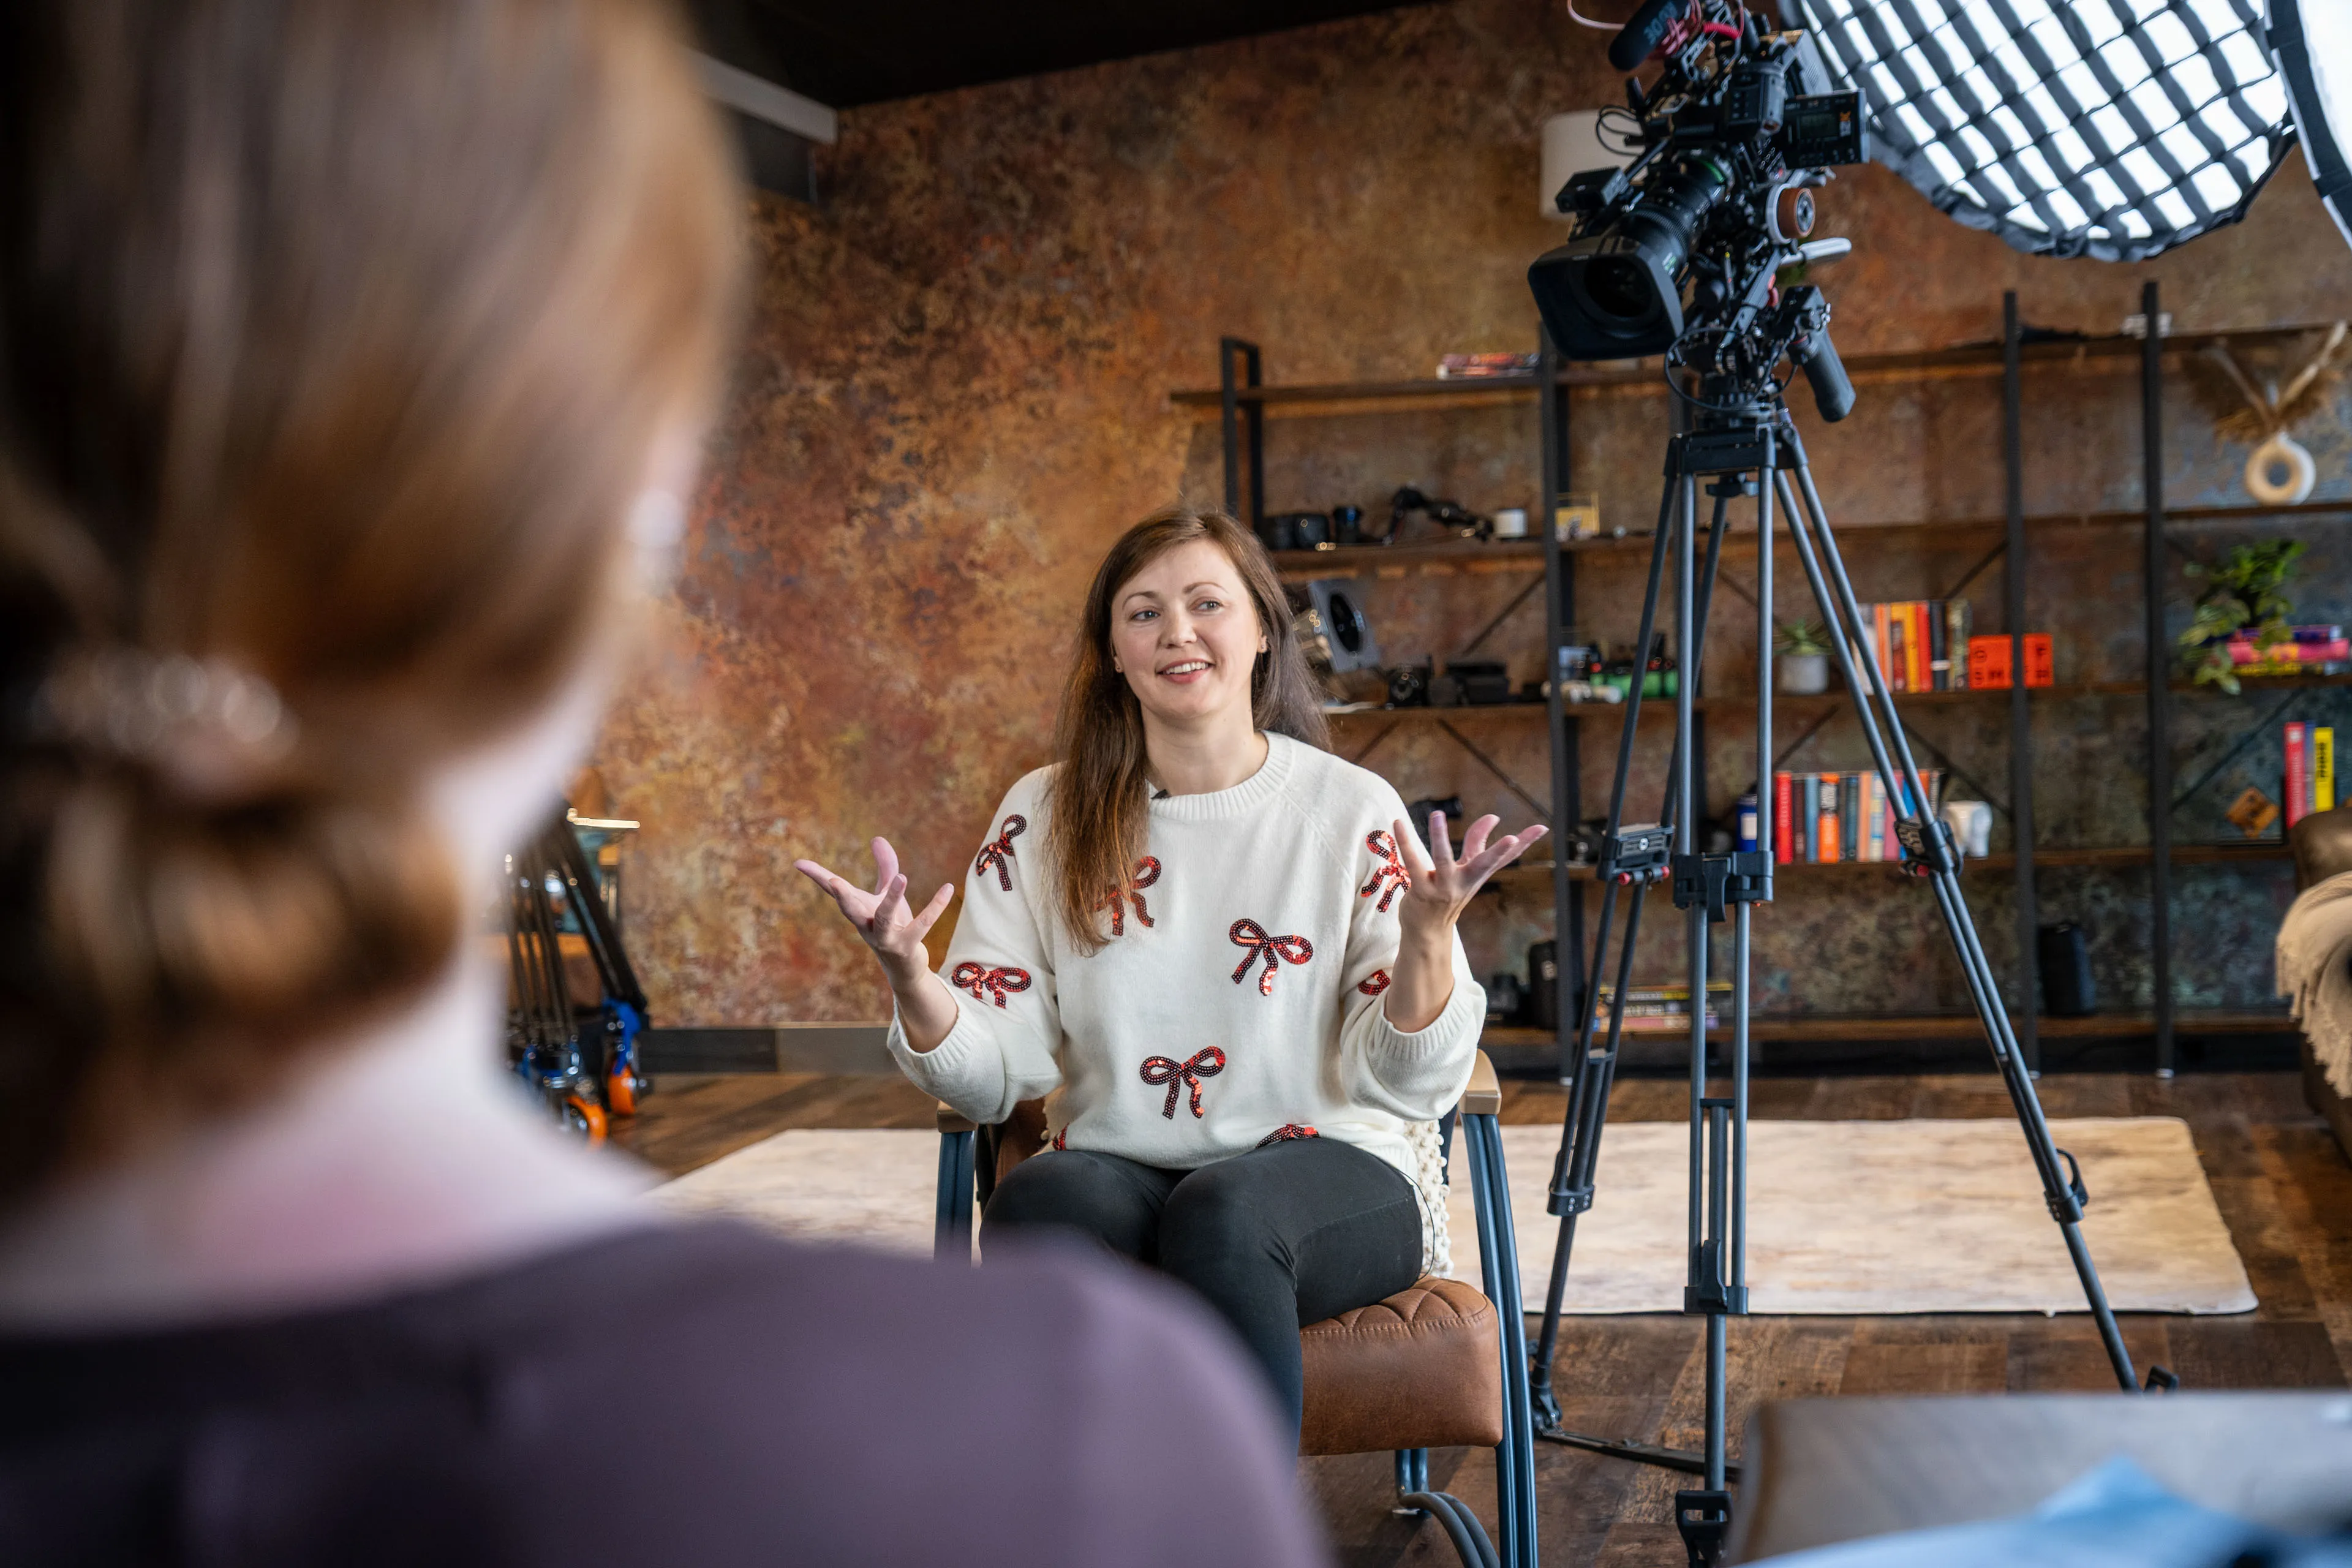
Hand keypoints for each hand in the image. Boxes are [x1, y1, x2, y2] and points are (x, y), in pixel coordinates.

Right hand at [795, 837, 954, 978]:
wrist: (904, 968)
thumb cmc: (892, 927)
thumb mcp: (886, 895)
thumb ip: (885, 867)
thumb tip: (877, 837)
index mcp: (858, 911)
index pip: (834, 892)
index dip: (816, 877)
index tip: (797, 863)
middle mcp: (866, 925)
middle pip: (850, 910)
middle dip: (842, 896)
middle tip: (832, 881)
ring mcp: (885, 938)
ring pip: (884, 919)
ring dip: (891, 899)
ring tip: (902, 877)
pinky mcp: (907, 946)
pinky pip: (921, 925)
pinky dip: (934, 908)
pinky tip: (947, 889)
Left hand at [1392, 811, 1547, 939]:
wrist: (1426, 932)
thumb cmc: (1447, 894)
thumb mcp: (1465, 869)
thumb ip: (1477, 842)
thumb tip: (1493, 818)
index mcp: (1478, 875)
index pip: (1506, 857)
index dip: (1525, 843)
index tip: (1542, 827)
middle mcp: (1465, 882)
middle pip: (1485, 865)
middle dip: (1499, 852)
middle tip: (1512, 838)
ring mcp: (1444, 888)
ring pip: (1443, 860)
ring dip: (1439, 837)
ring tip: (1438, 814)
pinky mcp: (1421, 891)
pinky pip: (1413, 863)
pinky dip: (1405, 842)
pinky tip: (1398, 823)